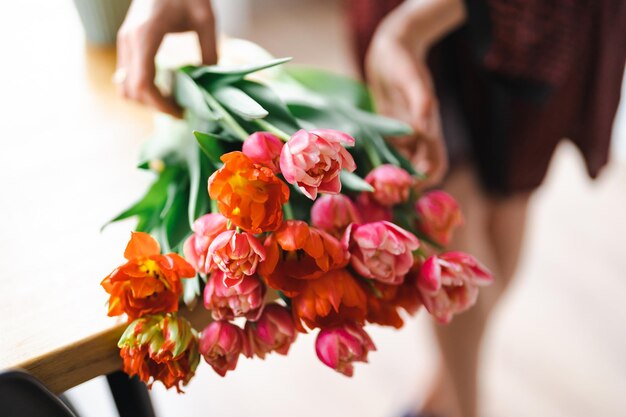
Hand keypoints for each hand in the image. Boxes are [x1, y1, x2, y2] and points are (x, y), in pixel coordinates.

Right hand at [115, 0, 217, 115]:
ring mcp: (124, 42)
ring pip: (125, 85)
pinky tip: (165, 85)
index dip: (160, 105)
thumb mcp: (206, 18)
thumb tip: (211, 79)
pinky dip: (142, 87)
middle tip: (181, 110)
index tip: (180, 112)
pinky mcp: (127, 42)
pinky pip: (127, 75)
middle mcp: (128, 41)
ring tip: (173, 100)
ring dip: (146, 99)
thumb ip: (209, 50)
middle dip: (155, 106)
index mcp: (145, 36)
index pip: (143, 85)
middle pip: (131, 90)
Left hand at [365, 19, 448, 186]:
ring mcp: (404, 132)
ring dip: (391, 177)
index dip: (426, 181)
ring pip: (402, 164)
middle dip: (406, 184)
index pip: (436, 164)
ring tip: (371, 188)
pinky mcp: (389, 128)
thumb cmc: (404, 60)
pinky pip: (387, 151)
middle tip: (383, 196)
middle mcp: (418, 134)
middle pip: (418, 170)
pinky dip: (380, 163)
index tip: (407, 190)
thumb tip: (425, 128)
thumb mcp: (411, 78)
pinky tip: (362, 169)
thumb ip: (420, 101)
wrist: (393, 47)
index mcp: (429, 127)